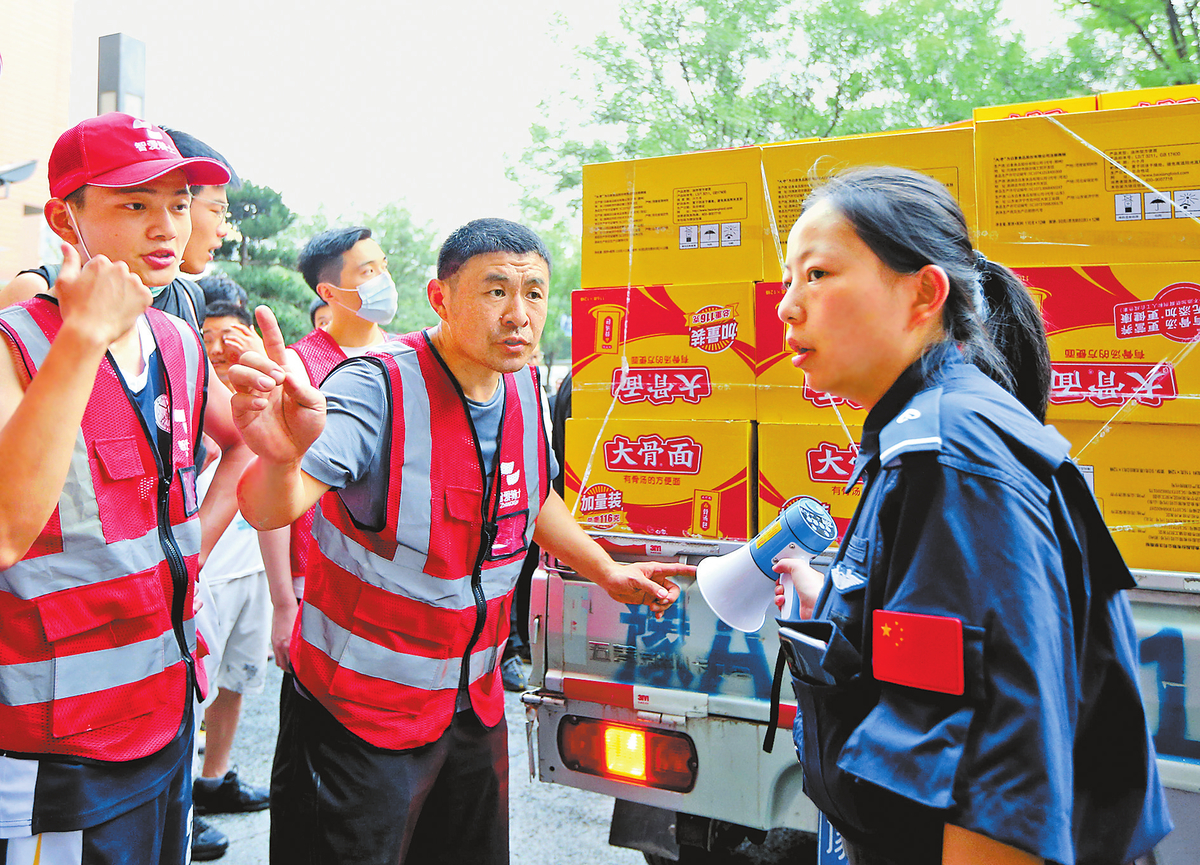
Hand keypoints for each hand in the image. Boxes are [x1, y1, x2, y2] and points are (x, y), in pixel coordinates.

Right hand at [54, 244, 150, 347]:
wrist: (89, 332)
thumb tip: (66, 244)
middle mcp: (120, 268)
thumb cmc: (74, 308)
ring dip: (126, 292)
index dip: (98, 280)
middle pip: (119, 272)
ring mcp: (134, 282)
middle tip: (103, 300)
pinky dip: (137, 302)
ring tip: (113, 307)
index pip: (103, 265)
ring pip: (132, 283)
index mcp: (101, 262)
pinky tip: (124, 311)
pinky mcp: (146, 296)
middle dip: (113, 283)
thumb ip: (69, 261)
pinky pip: (143, 296)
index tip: (93, 292)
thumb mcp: (64, 282)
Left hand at [220, 322, 264, 365]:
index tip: (232, 325)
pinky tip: (226, 342)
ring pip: (235, 338)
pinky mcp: (242, 350)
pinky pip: (234, 344)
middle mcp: (249, 339)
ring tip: (225, 337)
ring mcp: (246, 344)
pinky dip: (229, 342)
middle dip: (233, 328)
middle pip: (239, 332)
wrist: (261, 360)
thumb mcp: (258, 340)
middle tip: (228, 328)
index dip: (237, 326)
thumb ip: (254, 333)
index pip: (244, 328)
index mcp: (253, 337)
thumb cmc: (260, 350)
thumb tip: (251, 326)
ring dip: (229, 337)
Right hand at [227, 306, 325, 464]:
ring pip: (237, 372)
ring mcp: (250, 395)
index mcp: (283, 374)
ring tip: (268, 388)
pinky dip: (248, 398)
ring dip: (253, 375)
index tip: (262, 309)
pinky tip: (261, 405)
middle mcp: (263, 381)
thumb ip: (304, 389)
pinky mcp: (241, 413)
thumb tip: (286, 377)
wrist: (295, 451)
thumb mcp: (316, 406)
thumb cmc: (306, 426)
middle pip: (250, 356)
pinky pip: (236, 398)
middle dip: (262, 363)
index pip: (273, 346)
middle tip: (277, 379)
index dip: (268, 328)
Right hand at [272, 598, 298, 672]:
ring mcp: (275, 643)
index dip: (296, 670)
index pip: (291, 664)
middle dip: (290, 670)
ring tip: (292, 663)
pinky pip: (276, 654)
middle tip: (298, 670)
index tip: (302, 672)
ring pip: (278, 661)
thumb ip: (302, 643)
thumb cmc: (296, 615)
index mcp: (288, 644)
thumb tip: (306, 653)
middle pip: (283, 666)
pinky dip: (281, 657)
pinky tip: (288, 654)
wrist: (283, 606)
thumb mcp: (302, 630)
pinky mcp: (273, 640)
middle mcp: (280, 645)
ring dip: (284, 664)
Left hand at [596, 560, 691, 618]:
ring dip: (663, 606)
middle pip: (673, 590)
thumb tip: (662, 595)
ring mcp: (652, 589)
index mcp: (656, 570)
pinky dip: (659, 610)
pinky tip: (656, 613)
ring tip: (654, 608)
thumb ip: (650, 588)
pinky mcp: (647, 598)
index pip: (676, 569)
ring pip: (667, 599)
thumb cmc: (620, 574)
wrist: (610, 582)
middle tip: (662, 602)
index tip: (698, 571)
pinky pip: (659, 605)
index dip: (687, 570)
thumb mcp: (636, 580)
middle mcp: (656, 580)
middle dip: (670, 598)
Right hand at [772, 558, 824, 619]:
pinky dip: (781, 604)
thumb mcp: (799, 566)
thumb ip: (786, 563)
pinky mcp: (795, 609)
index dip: (784, 572)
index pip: (792, 572)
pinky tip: (785, 602)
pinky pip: (783, 606)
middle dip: (780, 585)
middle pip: (785, 584)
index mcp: (807, 577)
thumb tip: (777, 566)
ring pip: (782, 595)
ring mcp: (799, 599)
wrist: (817, 607)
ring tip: (784, 596)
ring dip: (779, 595)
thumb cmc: (815, 588)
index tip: (781, 572)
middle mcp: (803, 588)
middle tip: (783, 586)